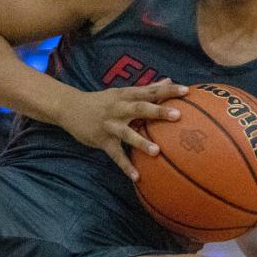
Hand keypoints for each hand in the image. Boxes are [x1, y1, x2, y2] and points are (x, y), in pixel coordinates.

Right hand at [56, 80, 187, 180]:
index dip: (168, 90)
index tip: (186, 90)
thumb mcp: (123, 92)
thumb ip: (146, 88)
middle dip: (158, 111)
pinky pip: (115, 154)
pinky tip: (137, 177)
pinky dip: (125, 166)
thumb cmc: (102, 100)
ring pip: (126, 133)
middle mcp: (119, 108)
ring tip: (157, 151)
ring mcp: (109, 124)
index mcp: (126, 95)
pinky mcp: (102, 140)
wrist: (69, 107)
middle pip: (140, 107)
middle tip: (178, 115)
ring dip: (141, 141)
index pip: (150, 90)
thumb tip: (169, 80)